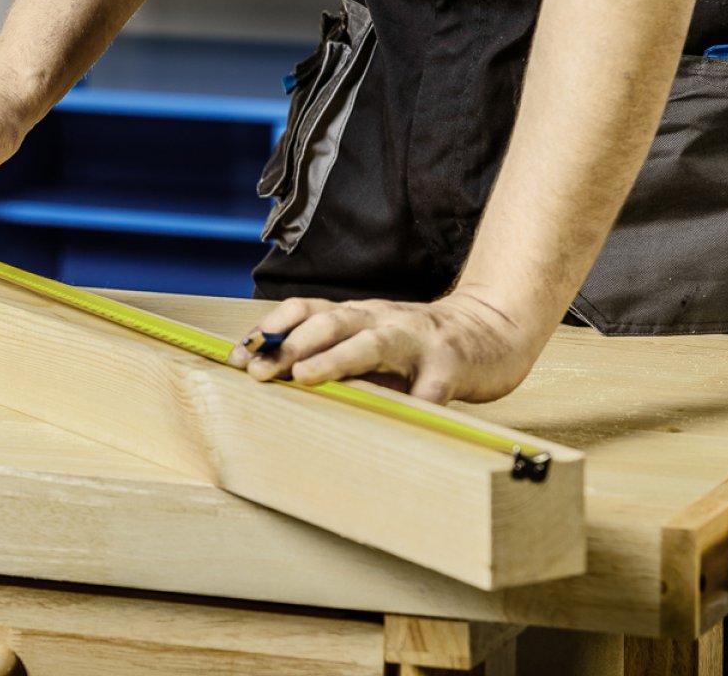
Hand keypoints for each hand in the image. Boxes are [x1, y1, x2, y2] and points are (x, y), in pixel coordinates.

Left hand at [227, 292, 542, 403]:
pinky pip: (429, 386)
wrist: (491, 331)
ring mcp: (416, 340)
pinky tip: (392, 416)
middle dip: (289, 345)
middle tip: (257, 371)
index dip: (269, 330)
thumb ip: (328, 353)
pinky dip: (411, 400)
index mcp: (357, 315)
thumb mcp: (367, 340)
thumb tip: (266, 373)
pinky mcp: (450, 366)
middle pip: (330, 323)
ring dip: (335, 358)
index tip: (236, 356)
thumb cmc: (416, 345)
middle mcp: (381, 319)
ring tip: (306, 377)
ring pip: (371, 342)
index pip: (304, 312)